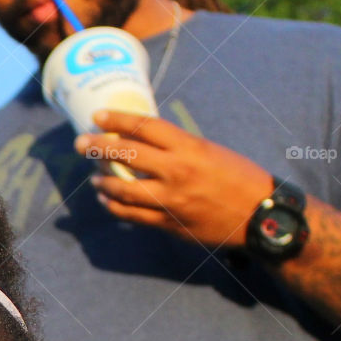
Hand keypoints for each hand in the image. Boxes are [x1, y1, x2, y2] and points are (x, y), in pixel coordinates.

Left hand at [75, 110, 273, 249]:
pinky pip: (131, 215)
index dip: (118, 120)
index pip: (145, 127)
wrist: (260, 216)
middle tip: (80, 143)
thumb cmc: (238, 178)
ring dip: (103, 181)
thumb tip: (144, 140)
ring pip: (123, 189)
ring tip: (94, 176)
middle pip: (127, 155)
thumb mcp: (211, 152)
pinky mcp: (168, 224)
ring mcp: (171, 200)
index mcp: (190, 148)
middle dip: (98, 147)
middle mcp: (178, 172)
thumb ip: (178, 147)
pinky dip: (114, 206)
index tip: (97, 116)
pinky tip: (106, 199)